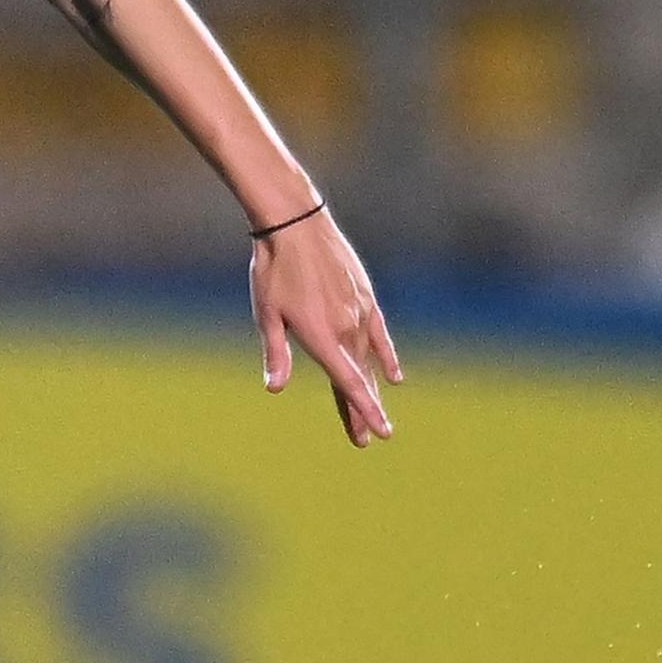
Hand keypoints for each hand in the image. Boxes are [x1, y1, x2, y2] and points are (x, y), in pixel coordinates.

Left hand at [250, 209, 402, 447]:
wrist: (294, 223)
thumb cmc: (273, 269)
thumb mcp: (267, 313)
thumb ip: (276, 352)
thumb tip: (274, 388)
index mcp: (321, 335)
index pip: (347, 383)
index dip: (362, 411)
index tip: (377, 434)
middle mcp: (346, 326)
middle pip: (357, 377)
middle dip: (361, 410)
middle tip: (366, 439)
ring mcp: (360, 311)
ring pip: (369, 358)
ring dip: (371, 387)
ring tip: (375, 413)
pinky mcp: (366, 296)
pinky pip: (379, 333)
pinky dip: (386, 355)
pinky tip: (394, 375)